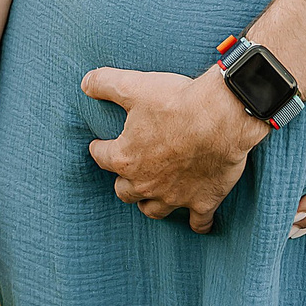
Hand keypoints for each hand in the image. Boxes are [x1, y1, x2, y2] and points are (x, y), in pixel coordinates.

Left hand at [81, 64, 270, 231]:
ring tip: (153, 194)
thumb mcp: (134, 86)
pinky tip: (196, 221)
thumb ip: (104, 83)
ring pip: (153, 210)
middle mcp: (146, 183)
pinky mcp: (203, 202)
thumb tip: (84, 82)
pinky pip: (198, 223)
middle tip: (129, 169)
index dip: (100, 149)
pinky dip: (196, 222)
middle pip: (125, 191)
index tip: (100, 145)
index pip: (102, 157)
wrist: (221, 116)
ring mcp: (175, 197)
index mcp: (126, 158)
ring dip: (150, 203)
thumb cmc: (176, 101)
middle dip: (124, 181)